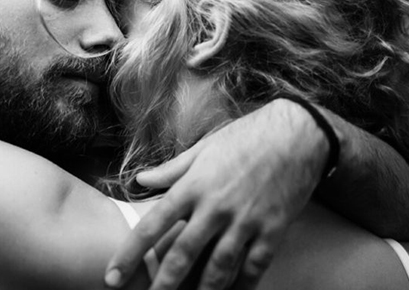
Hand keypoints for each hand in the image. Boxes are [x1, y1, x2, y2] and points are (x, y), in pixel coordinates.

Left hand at [105, 99, 329, 289]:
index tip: (112, 276)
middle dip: (162, 284)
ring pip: (217, 268)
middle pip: (182, 254)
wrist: (296, 134)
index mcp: (194, 186)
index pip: (153, 225)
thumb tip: (140, 180)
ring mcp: (245, 222)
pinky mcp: (272, 232)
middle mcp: (215, 207)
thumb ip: (171, 170)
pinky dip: (242, 287)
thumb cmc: (245, 137)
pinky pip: (253, 268)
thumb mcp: (203, 148)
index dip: (129, 254)